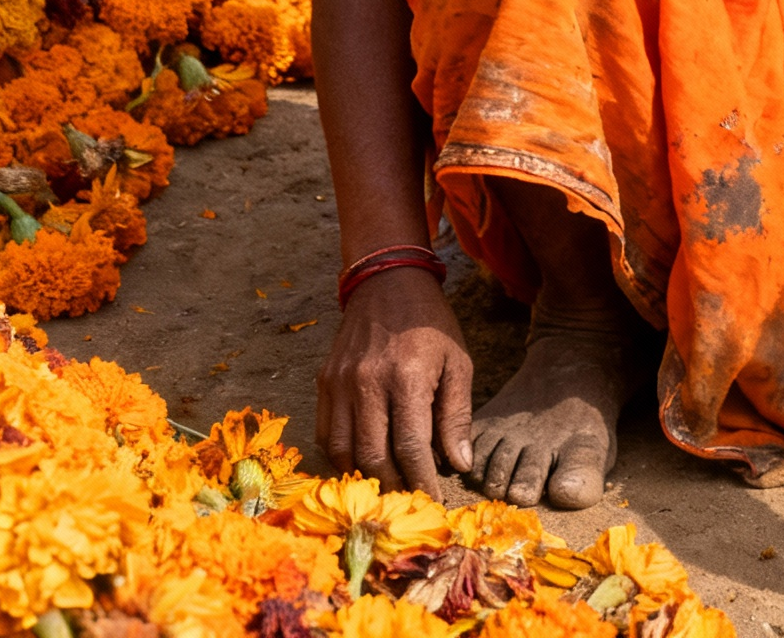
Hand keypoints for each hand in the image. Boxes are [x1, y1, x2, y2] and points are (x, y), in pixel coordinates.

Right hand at [316, 265, 474, 495]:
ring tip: (387, 482)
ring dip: (365, 474)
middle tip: (410, 498)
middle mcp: (367, 382)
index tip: (434, 502)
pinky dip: (341, 455)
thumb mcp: (458, 363)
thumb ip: (457, 416)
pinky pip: (326, 432)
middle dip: (394, 484)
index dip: (422, 481)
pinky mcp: (324, 381)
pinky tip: (361, 460)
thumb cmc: (431, 325)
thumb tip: (459, 464)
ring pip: (342, 450)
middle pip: (373, 455)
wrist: (389, 281)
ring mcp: (340, 382)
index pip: (410, 447)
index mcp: (406, 377)